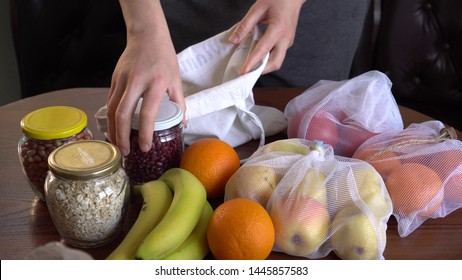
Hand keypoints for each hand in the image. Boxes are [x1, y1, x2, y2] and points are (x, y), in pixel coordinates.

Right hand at [106, 0, 184, 155]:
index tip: (145, 148)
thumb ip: (179, 103)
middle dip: (121, 136)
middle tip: (125, 152)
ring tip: (118, 145)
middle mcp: (136, 82)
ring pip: (111, 109)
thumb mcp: (176, 80)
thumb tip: (182, 125)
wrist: (147, 35)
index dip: (145, 133)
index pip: (147, 113)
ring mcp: (122, 80)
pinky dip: (111, 117)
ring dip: (113, 130)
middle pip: (122, 114)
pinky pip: (109, 101)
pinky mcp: (114, 78)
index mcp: (155, 83)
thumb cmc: (164, 58)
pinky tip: (114, 128)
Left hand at [229, 0, 305, 74]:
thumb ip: (245, 25)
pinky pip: (278, 54)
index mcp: (278, 29)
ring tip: (250, 66)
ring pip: (277, 60)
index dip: (252, 63)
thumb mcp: (258, 8)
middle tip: (247, 74)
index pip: (263, 51)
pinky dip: (268, 58)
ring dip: (264, 66)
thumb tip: (234, 40)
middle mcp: (286, 38)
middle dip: (261, 70)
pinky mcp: (287, 41)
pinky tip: (257, 56)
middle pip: (275, 63)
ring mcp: (288, 41)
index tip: (243, 72)